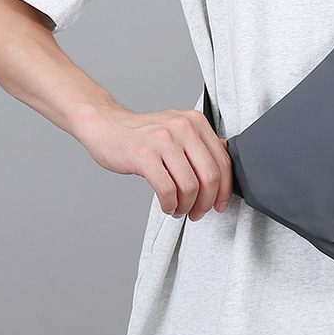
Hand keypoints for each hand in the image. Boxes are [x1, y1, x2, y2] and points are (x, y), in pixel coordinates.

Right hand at [79, 105, 234, 220]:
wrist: (106, 125)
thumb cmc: (143, 134)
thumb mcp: (178, 130)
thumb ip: (201, 142)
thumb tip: (227, 156)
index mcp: (196, 121)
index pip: (223, 161)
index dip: (225, 189)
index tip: (220, 204)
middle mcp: (184, 126)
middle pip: (210, 175)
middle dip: (207, 202)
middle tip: (198, 213)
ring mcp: (163, 139)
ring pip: (190, 185)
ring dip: (186, 206)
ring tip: (178, 209)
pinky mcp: (143, 154)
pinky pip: (167, 189)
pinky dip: (169, 204)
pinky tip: (166, 206)